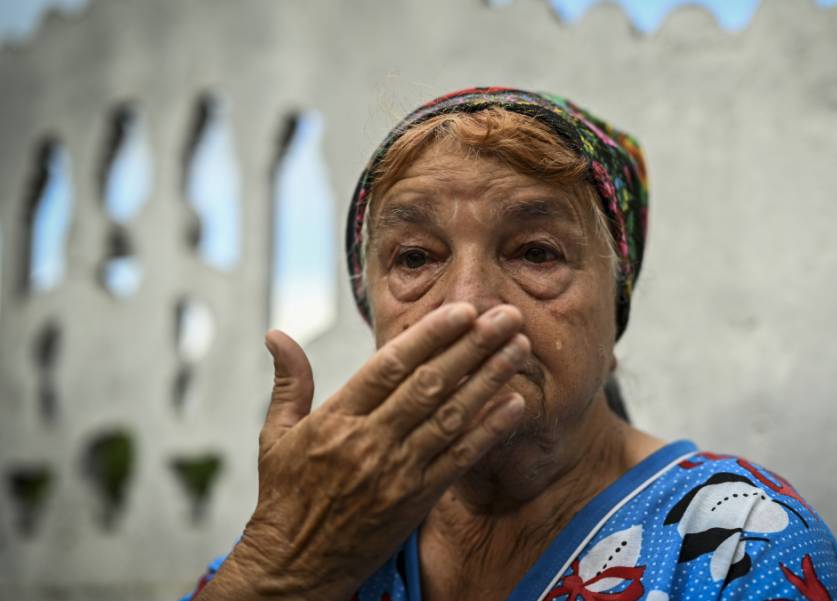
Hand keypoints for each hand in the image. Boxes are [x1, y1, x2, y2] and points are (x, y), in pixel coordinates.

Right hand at [201, 303, 529, 599]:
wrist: (296, 566)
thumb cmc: (286, 496)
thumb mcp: (276, 436)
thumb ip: (289, 382)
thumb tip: (276, 334)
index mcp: (335, 419)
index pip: (388, 367)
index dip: (429, 336)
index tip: (461, 311)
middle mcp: (369, 442)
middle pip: (429, 384)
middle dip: (472, 346)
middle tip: (506, 315)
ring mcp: (396, 472)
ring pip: (451, 416)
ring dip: (490, 379)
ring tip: (519, 348)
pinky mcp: (416, 500)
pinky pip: (460, 458)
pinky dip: (490, 430)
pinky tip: (515, 404)